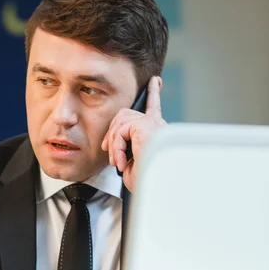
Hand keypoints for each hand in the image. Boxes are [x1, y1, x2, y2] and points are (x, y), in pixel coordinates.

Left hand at [101, 76, 165, 191]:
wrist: (159, 187)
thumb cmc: (149, 183)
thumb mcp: (133, 166)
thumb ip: (127, 152)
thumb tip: (116, 149)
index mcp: (157, 134)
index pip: (154, 109)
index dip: (154, 94)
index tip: (156, 82)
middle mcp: (158, 126)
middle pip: (126, 113)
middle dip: (112, 130)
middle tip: (109, 152)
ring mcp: (153, 124)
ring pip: (121, 120)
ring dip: (114, 143)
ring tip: (117, 162)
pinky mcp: (146, 125)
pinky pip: (121, 130)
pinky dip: (116, 148)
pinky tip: (121, 163)